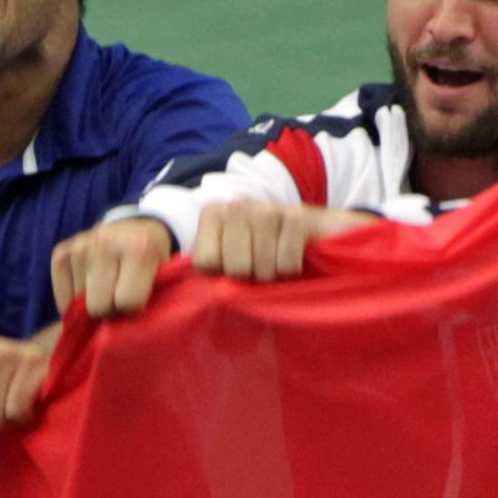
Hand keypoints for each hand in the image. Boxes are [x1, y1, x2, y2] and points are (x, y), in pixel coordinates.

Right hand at [54, 214, 175, 320]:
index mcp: (138, 248)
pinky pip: (62, 298)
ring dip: (91, 303)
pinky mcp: (61, 253)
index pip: (127, 303)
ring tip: (105, 287)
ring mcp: (80, 247)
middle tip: (117, 299)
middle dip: (109, 310)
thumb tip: (129, 336)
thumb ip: (156, 299)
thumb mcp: (166, 274)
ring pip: (78, 305)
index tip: (136, 301)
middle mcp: (105, 242)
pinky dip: (73, 301)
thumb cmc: (152, 259)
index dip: (132, 309)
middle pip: (98, 307)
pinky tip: (89, 287)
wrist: (135, 227)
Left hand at [190, 200, 371, 283]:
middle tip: (261, 266)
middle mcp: (238, 206)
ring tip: (278, 263)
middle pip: (233, 266)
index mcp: (213, 214)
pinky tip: (297, 255)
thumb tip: (179, 292)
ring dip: (273, 274)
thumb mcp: (228, 259)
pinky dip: (292, 268)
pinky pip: (286, 261)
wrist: (318, 233)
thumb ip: (204, 269)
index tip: (234, 267)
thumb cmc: (266, 253)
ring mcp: (268, 208)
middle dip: (250, 277)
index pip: (204, 262)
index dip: (221, 274)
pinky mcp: (298, 216)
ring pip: (260, 265)